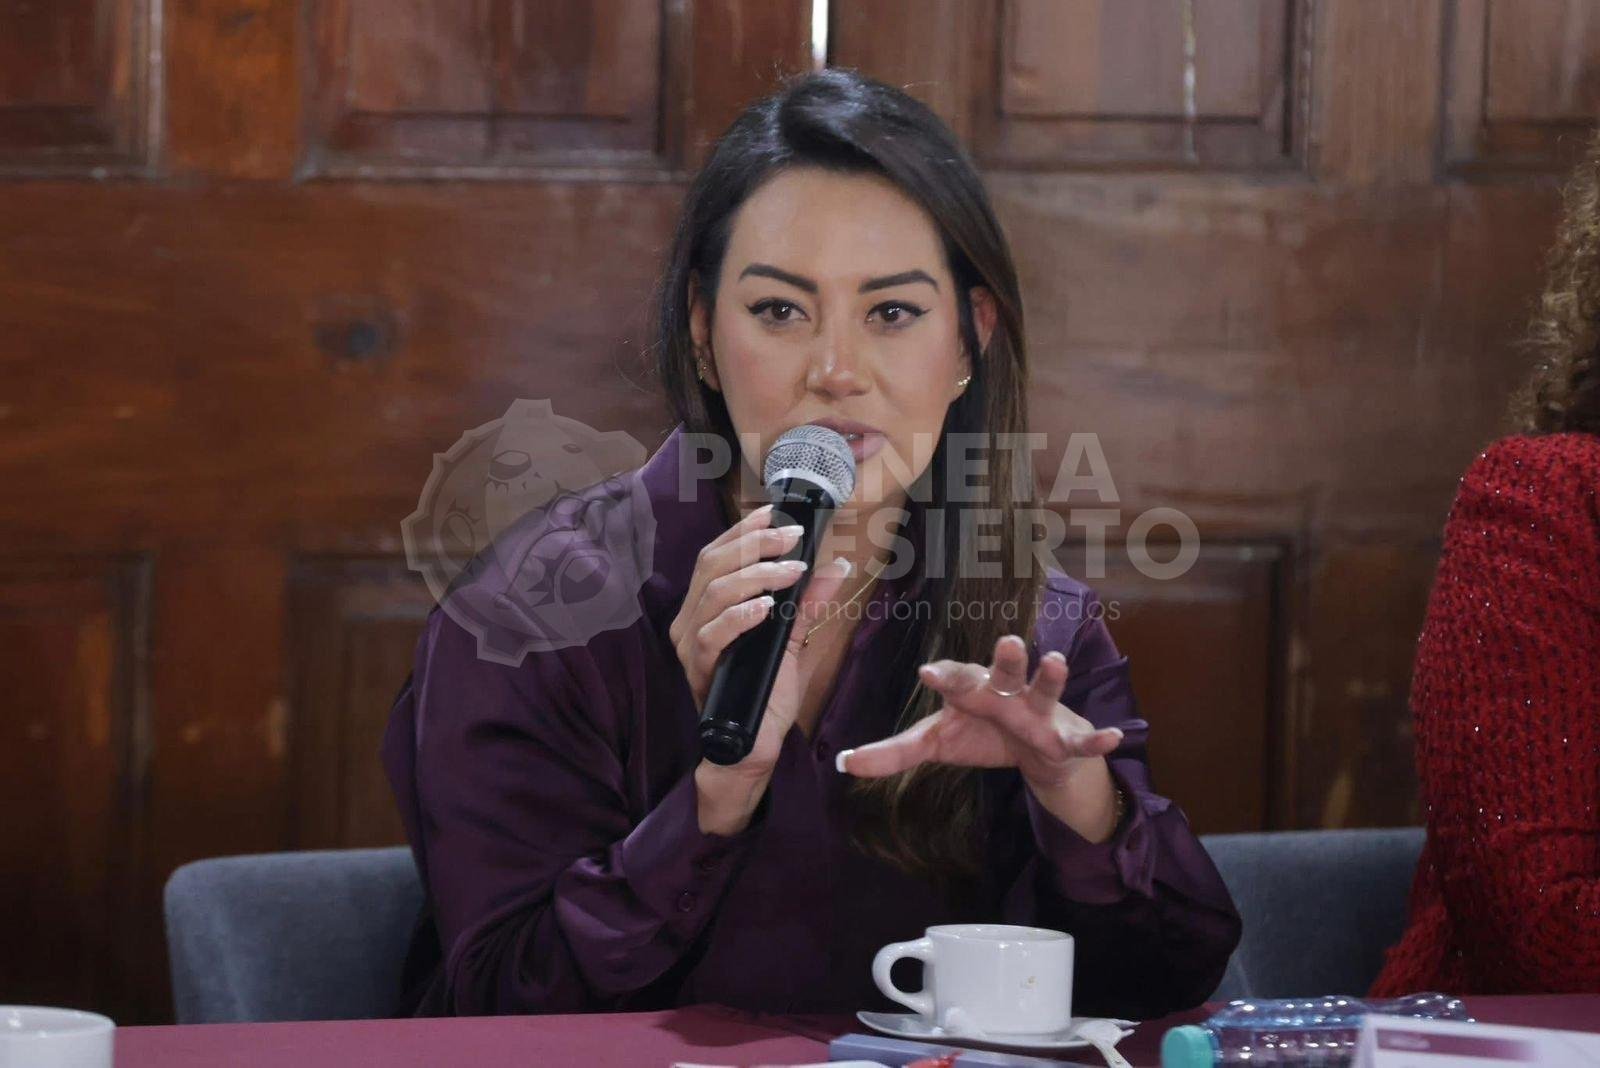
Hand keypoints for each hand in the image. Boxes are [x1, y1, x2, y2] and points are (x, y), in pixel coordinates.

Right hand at [669, 501, 854, 830]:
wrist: (753, 748)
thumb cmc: (766, 693)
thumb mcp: (793, 641)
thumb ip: (808, 603)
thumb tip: (836, 564)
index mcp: (707, 607)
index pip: (717, 554)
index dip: (744, 530)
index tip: (776, 512)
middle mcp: (691, 621)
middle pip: (712, 564)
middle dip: (755, 544)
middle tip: (792, 538)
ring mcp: (691, 645)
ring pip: (713, 593)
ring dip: (756, 576)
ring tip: (791, 571)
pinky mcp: (700, 670)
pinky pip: (713, 634)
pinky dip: (740, 616)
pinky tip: (766, 607)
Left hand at [837, 634, 1122, 792]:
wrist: (1037, 751)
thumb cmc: (982, 732)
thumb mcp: (937, 741)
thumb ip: (893, 753)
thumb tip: (843, 763)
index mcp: (973, 690)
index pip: (956, 678)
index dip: (946, 675)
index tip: (929, 671)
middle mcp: (1007, 693)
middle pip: (1005, 671)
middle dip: (1008, 657)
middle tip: (1008, 640)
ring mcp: (1040, 713)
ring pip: (1046, 690)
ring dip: (1051, 676)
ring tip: (1057, 660)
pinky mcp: (1066, 737)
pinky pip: (1083, 738)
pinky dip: (1099, 738)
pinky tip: (1114, 736)